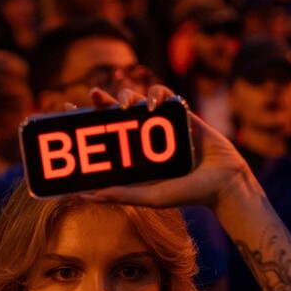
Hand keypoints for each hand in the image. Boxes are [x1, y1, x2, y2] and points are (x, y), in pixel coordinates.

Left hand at [80, 86, 251, 209]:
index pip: (102, 133)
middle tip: (92, 96)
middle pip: (115, 112)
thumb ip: (119, 195)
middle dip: (102, 101)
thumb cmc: (187, 193)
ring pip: (136, 98)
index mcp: (131, 155)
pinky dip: (156, 94)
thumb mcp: (149, 197)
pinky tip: (154, 106)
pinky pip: (163, 93)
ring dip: (128, 96)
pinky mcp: (179, 113)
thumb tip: (83, 195)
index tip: (67, 111)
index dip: (84, 121)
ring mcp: (160, 123)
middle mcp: (142, 137)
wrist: (223, 182)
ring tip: (125, 107)